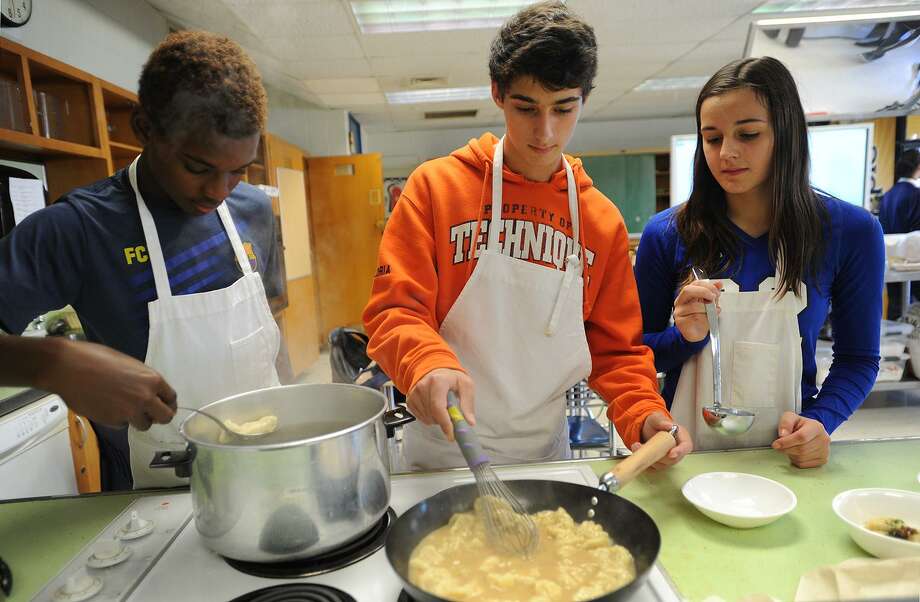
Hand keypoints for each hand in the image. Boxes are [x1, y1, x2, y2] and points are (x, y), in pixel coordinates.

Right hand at [41, 339, 176, 430]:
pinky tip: (106, 406)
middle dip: (158, 416)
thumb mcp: (129, 365)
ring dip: (137, 419)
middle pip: (165, 417)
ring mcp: (129, 412)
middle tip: (149, 414)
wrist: (68, 367)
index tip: (163, 405)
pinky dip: (118, 419)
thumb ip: (143, 380)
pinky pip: (123, 425)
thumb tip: (149, 392)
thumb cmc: (95, 359)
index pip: (171, 398)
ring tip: (123, 407)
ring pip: (144, 425)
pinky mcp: (113, 421)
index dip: (167, 403)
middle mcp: (145, 398)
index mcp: (152, 380)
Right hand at [406, 368, 473, 440]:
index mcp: (438, 381)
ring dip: (437, 419)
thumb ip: (468, 403)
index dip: (445, 423)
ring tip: (443, 407)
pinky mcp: (410, 400)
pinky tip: (434, 408)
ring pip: (427, 418)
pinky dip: (430, 418)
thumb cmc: (450, 377)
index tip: (451, 434)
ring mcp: (414, 394)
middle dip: (444, 421)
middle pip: (432, 415)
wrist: (434, 370)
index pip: (438, 407)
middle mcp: (423, 386)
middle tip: (452, 415)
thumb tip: (469, 422)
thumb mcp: (465, 385)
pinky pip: (421, 418)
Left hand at [630, 411, 693, 469]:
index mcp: (682, 438)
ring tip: (636, 446)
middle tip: (643, 447)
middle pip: (672, 459)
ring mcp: (669, 459)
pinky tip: (637, 452)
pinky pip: (653, 468)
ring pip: (661, 465)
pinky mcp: (660, 464)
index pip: (686, 447)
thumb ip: (662, 421)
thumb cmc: (656, 424)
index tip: (671, 454)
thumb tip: (669, 425)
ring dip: (648, 458)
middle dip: (657, 456)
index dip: (680, 451)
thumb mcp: (656, 418)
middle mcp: (677, 450)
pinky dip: (644, 462)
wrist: (648, 429)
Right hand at [673, 279, 721, 342]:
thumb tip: (719, 283)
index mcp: (687, 294)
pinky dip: (705, 317)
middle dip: (704, 292)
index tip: (717, 291)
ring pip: (693, 305)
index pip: (695, 284)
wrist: (696, 333)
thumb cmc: (701, 318)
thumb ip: (713, 293)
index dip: (707, 285)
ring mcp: (679, 311)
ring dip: (707, 308)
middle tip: (713, 297)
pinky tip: (710, 317)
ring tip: (713, 311)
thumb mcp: (709, 303)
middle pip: (688, 290)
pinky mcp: (680, 321)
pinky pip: (693, 317)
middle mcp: (681, 301)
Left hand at [772, 411, 829, 467]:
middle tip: (780, 446)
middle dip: (787, 449)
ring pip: (801, 458)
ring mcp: (825, 451)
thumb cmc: (799, 425)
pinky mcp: (822, 460)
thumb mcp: (790, 417)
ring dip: (790, 454)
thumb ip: (785, 423)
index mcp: (816, 427)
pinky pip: (803, 464)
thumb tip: (783, 435)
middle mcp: (824, 439)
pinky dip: (795, 460)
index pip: (801, 437)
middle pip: (801, 449)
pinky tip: (796, 453)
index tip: (775, 444)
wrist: (810, 431)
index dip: (786, 442)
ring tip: (791, 446)